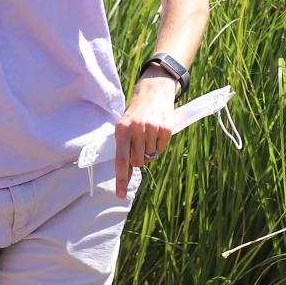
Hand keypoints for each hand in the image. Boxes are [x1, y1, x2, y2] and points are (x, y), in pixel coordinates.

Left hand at [113, 71, 176, 197]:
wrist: (154, 90)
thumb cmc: (136, 113)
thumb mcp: (125, 126)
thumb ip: (124, 147)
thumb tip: (125, 173)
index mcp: (121, 129)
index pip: (120, 160)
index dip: (121, 179)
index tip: (120, 194)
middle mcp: (135, 129)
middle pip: (138, 161)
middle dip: (139, 160)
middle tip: (139, 146)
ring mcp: (151, 128)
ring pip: (150, 156)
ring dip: (149, 150)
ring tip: (148, 134)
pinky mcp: (165, 128)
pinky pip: (161, 149)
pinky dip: (159, 145)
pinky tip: (157, 132)